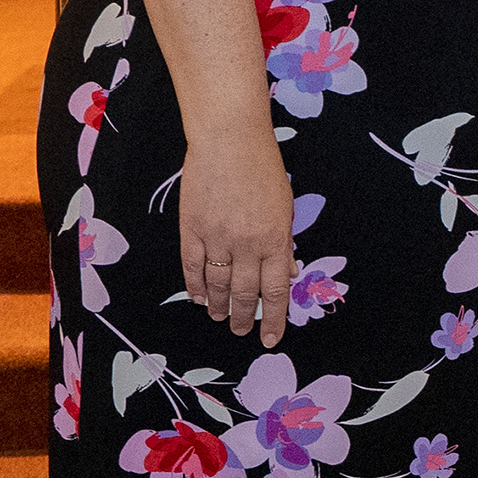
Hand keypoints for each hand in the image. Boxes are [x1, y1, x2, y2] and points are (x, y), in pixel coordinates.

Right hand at [180, 128, 296, 347]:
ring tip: (219, 317)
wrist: (229, 139)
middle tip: (240, 330)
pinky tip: (198, 298)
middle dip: (243, 317)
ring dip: (219, 306)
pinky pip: (192, 267)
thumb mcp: (284, 206)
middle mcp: (246, 245)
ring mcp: (217, 238)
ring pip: (217, 285)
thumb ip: (282, 242)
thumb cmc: (262, 168)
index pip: (274, 291)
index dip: (273, 318)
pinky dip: (195, 286)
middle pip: (244, 293)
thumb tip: (286, 274)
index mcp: (274, 239)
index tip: (269, 338)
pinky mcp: (192, 228)